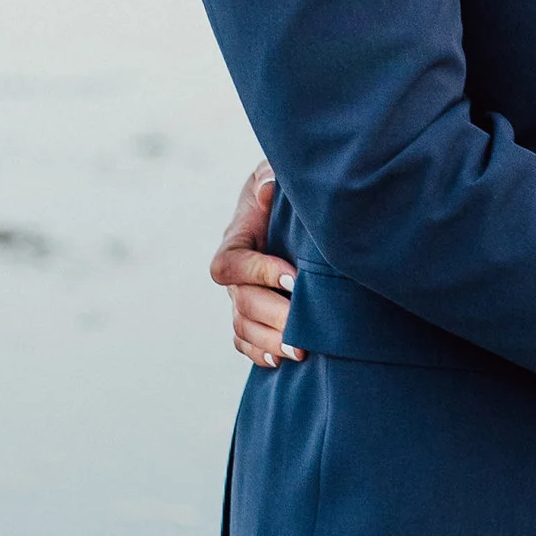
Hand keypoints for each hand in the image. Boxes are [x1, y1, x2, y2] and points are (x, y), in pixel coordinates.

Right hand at [212, 158, 299, 367]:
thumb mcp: (276, 175)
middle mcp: (235, 273)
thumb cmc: (287, 190)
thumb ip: (269, 179)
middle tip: (303, 333)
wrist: (293, 209)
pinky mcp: (254, 314)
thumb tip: (267, 189)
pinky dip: (259, 352)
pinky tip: (281, 360)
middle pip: (241, 302)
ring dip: (270, 342)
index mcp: (236, 239)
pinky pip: (245, 340)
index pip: (232, 264)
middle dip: (274, 318)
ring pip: (243, 326)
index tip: (295, 279)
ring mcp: (242, 296)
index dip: (259, 273)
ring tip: (301, 351)